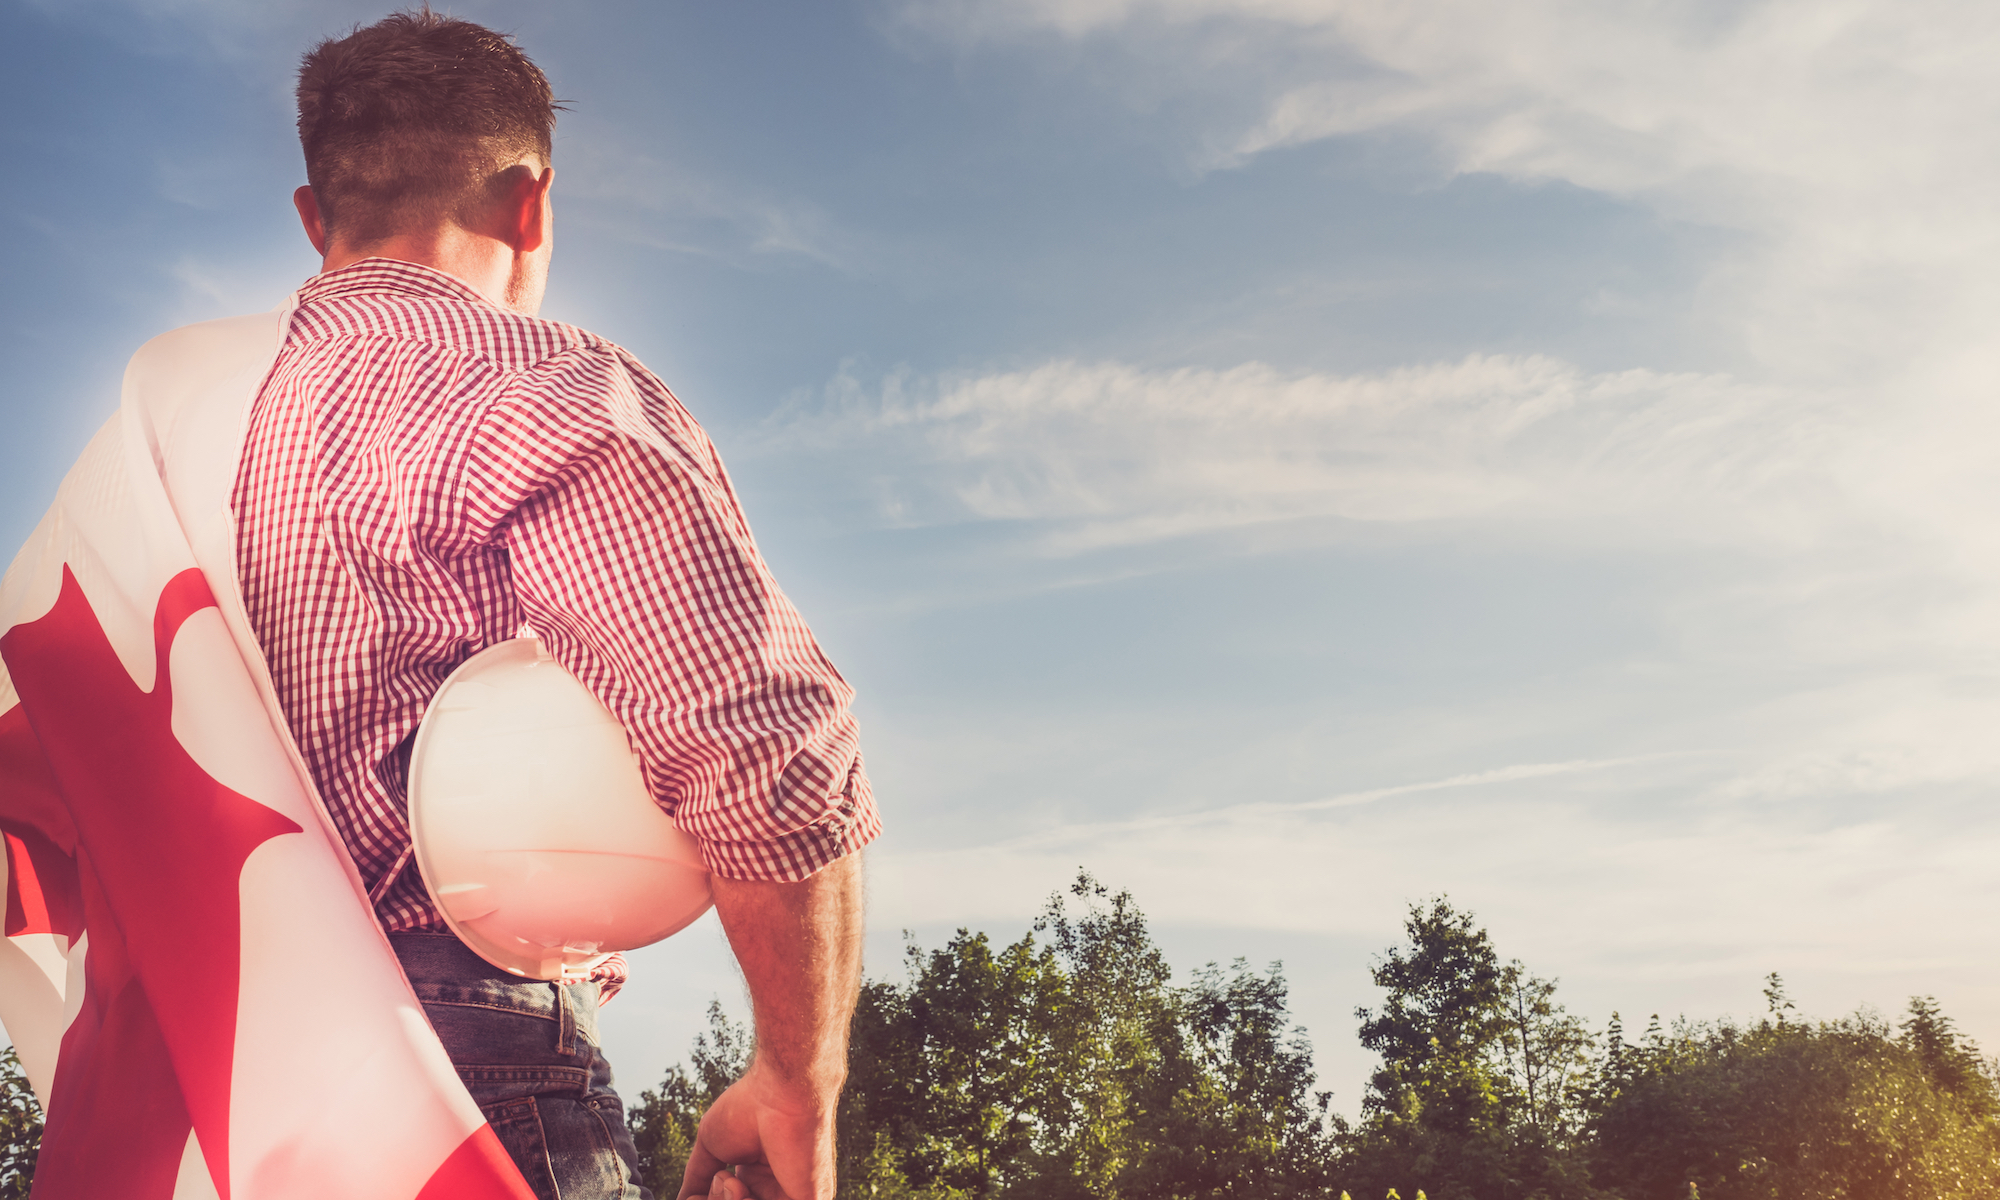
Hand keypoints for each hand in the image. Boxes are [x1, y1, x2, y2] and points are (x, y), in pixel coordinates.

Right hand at [676, 1063, 836, 1199]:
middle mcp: (777, 1190)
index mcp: (759, 1178)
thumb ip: (697, 1177)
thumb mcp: (712, 1147)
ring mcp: (793, 1196)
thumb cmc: (747, 1108)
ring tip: (731, 1181)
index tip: (694, 1196)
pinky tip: (740, 1189)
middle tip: (722, 1177)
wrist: (777, 1093)